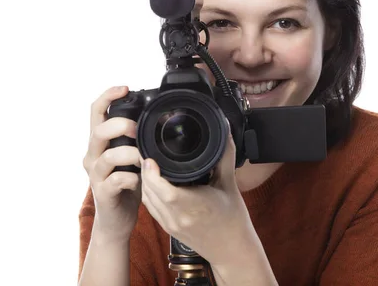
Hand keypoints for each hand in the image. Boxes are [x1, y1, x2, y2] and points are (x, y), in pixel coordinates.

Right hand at [83, 85, 142, 242]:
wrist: (116, 220)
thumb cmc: (126, 184)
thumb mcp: (129, 156)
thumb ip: (134, 138)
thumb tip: (154, 118)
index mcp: (99, 143)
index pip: (95, 112)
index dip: (107, 96)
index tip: (125, 88)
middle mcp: (93, 156)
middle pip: (99, 131)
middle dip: (122, 125)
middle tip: (139, 130)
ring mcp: (96, 175)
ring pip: (108, 156)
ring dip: (131, 153)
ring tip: (144, 158)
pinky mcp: (103, 193)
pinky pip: (117, 179)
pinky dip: (133, 177)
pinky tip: (141, 180)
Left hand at [140, 128, 256, 266]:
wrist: (233, 250)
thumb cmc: (234, 219)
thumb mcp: (230, 184)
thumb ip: (225, 155)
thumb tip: (224, 128)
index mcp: (193, 206)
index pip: (163, 190)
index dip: (152, 174)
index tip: (150, 157)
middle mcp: (178, 217)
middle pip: (149, 192)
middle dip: (144, 172)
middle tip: (146, 152)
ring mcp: (171, 224)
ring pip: (147, 200)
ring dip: (144, 182)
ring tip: (147, 163)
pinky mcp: (168, 228)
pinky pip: (151, 207)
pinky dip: (149, 192)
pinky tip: (153, 180)